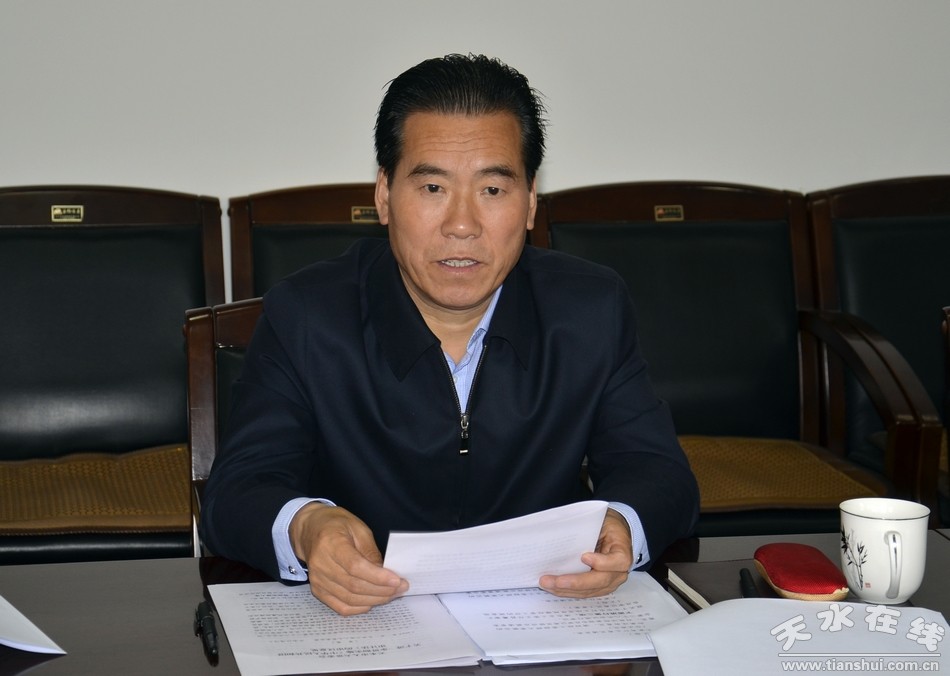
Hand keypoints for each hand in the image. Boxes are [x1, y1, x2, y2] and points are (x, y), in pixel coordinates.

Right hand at [289, 503, 407, 614]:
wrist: (310, 529)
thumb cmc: (337, 525)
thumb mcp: (358, 528)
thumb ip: (371, 551)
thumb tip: (386, 574)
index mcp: (331, 543)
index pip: (355, 567)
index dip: (377, 577)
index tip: (397, 580)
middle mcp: (321, 564)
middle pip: (354, 586)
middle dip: (382, 590)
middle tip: (402, 588)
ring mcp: (317, 580)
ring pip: (349, 599)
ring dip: (375, 600)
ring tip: (392, 595)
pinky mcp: (317, 590)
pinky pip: (340, 606)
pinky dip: (360, 608)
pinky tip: (374, 601)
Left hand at [538, 508, 632, 597]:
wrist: (615, 535)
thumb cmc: (606, 526)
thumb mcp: (603, 521)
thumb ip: (590, 529)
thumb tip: (564, 533)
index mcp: (623, 552)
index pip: (617, 561)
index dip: (601, 562)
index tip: (584, 556)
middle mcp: (619, 572)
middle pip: (599, 581)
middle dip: (574, 582)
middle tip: (553, 580)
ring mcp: (610, 583)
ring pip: (589, 591)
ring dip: (566, 590)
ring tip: (547, 584)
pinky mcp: (599, 588)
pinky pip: (584, 593)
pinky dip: (567, 591)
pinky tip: (553, 588)